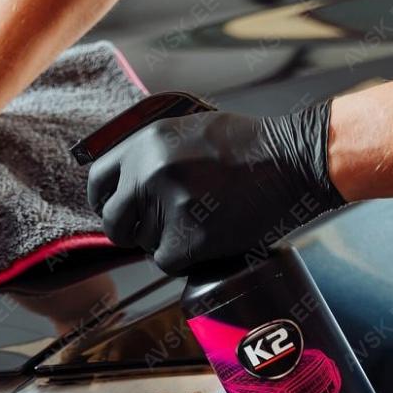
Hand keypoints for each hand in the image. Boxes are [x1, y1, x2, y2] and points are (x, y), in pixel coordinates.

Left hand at [86, 102, 344, 274]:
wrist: (294, 162)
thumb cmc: (247, 147)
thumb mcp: (187, 130)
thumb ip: (149, 154)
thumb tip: (121, 185)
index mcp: (145, 143)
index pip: (98, 181)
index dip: (104, 201)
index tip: (113, 211)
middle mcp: (149, 173)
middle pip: (114, 222)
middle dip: (129, 230)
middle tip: (156, 229)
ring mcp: (168, 207)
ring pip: (143, 244)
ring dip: (164, 241)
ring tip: (200, 220)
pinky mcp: (188, 238)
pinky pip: (166, 261)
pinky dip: (184, 257)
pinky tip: (208, 236)